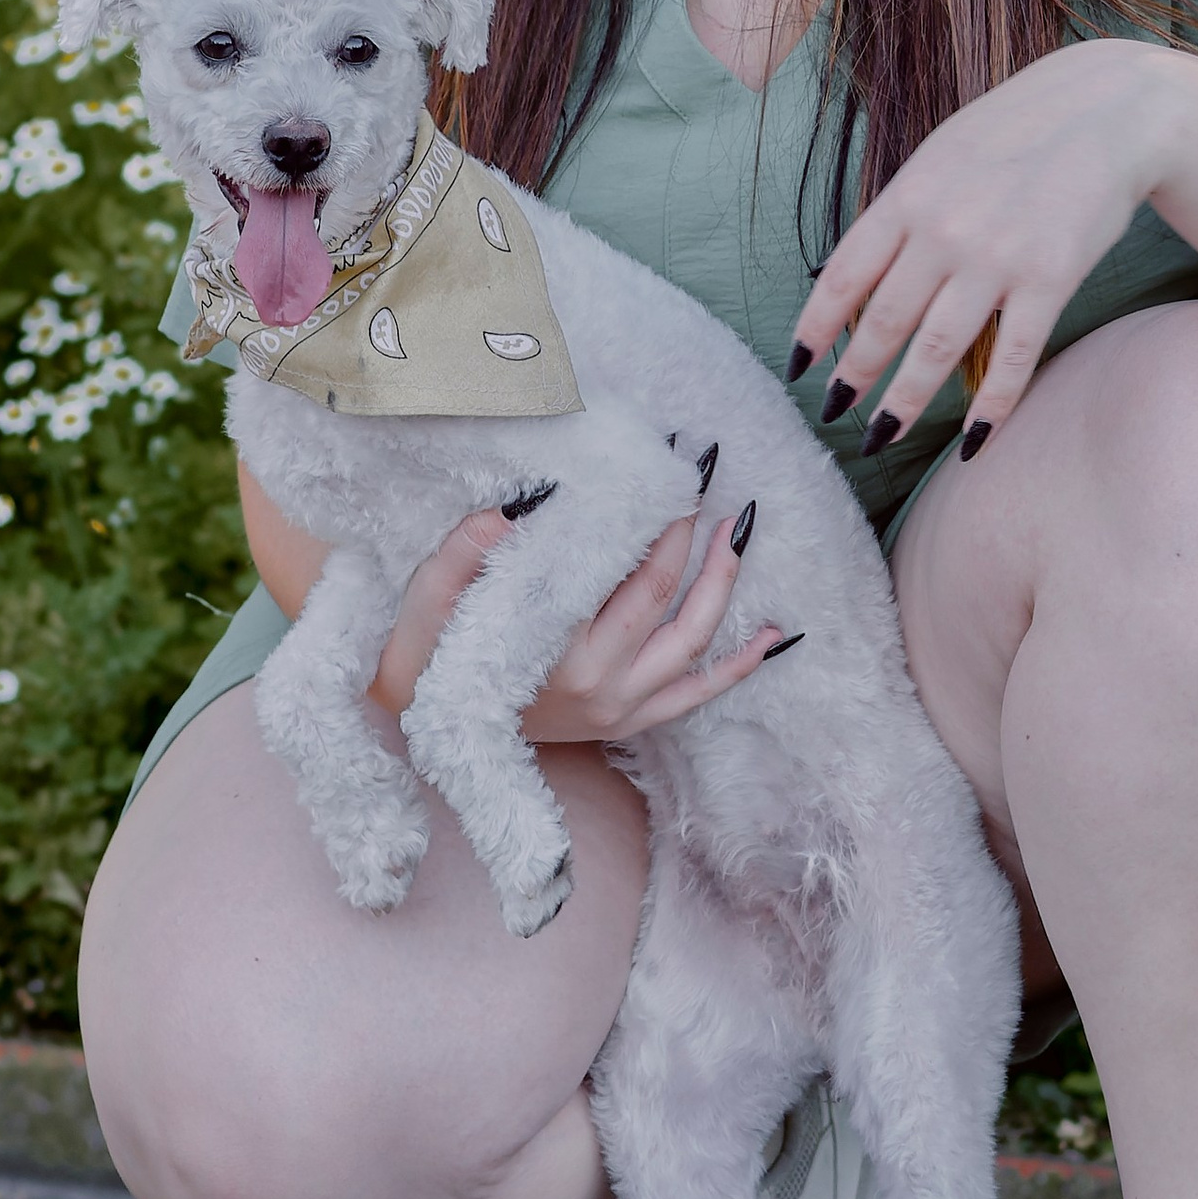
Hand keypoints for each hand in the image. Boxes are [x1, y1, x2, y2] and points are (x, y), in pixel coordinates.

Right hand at [368, 504, 790, 742]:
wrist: (426, 730)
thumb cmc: (427, 656)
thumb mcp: (430, 598)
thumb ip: (470, 548)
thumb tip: (531, 498)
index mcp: (556, 651)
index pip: (623, 571)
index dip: (652, 517)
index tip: (666, 469)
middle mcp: (600, 685)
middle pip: (665, 597)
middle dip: (688, 534)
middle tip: (699, 479)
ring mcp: (621, 710)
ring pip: (695, 642)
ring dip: (723, 584)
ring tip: (737, 530)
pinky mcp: (629, 724)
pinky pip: (698, 695)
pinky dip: (738, 666)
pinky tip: (771, 634)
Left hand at [789, 37, 1190, 452]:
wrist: (1110, 109)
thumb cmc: (1017, 133)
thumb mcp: (940, 156)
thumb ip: (901, 213)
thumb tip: (855, 275)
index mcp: (907, 197)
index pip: (844, 276)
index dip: (815, 328)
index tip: (797, 367)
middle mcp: (943, 231)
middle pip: (883, 322)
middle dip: (854, 376)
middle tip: (835, 413)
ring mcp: (997, 258)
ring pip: (937, 349)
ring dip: (905, 402)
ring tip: (883, 434)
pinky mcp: (1050, 279)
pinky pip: (1013, 357)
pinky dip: (991, 406)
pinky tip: (972, 440)